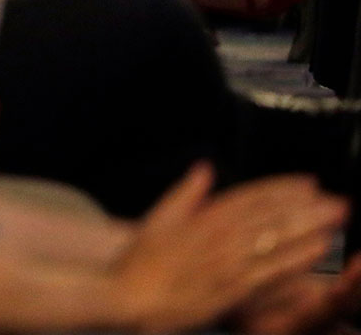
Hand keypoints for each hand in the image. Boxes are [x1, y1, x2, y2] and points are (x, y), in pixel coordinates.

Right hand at [113, 167, 345, 333]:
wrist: (125, 295)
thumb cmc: (138, 262)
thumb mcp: (157, 219)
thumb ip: (185, 193)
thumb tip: (204, 168)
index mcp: (201, 217)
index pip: (249, 197)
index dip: (281, 188)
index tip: (309, 182)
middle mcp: (217, 235)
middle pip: (269, 216)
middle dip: (306, 206)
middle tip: (338, 199)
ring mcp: (225, 262)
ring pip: (275, 239)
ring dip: (309, 227)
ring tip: (337, 219)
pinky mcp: (231, 289)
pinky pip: (270, 270)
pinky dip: (296, 258)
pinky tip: (318, 250)